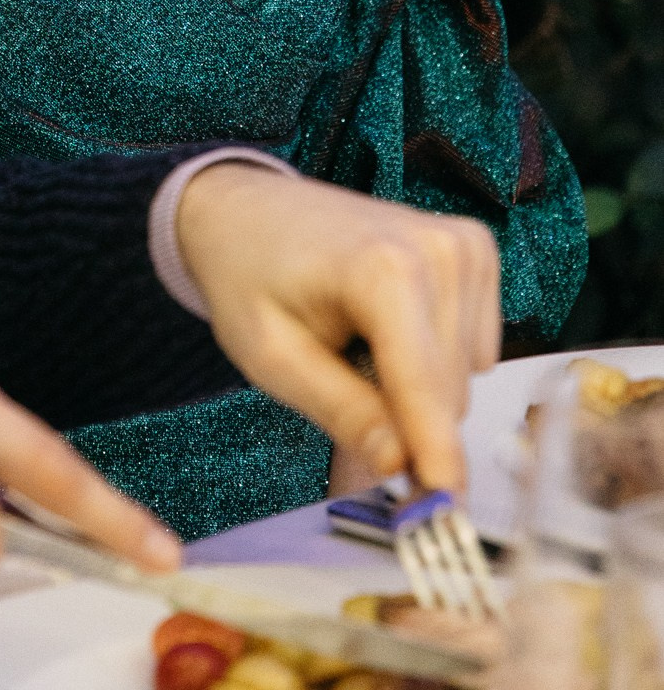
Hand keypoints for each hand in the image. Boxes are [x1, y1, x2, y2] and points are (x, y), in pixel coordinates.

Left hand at [175, 163, 499, 492]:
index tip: (447, 510)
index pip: (426, 388)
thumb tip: (400, 465)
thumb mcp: (271, 356)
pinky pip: (473, 349)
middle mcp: (438, 249)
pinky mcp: (474, 252)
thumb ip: (341, 411)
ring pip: (464, 377)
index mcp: (385, 268)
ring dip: (415, 388)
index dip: (435, 457)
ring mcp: (463, 246)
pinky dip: (431, 359)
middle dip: (406, 420)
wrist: (245, 209)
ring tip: (354, 347)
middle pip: (447, 391)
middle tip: (344, 401)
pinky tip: (384, 330)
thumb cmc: (249, 274)